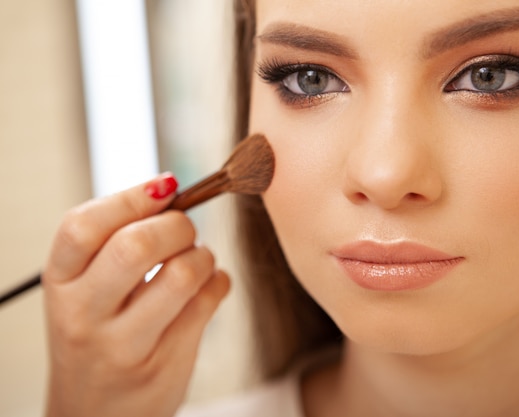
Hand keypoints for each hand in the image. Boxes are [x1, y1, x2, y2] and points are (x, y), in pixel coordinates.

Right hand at [43, 173, 229, 416]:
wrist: (94, 414)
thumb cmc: (97, 334)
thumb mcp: (85, 292)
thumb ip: (114, 243)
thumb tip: (169, 186)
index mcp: (60, 284)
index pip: (83, 226)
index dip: (131, 197)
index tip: (167, 186)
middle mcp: (84, 315)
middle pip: (136, 245)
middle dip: (177, 225)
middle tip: (185, 230)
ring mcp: (124, 345)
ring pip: (181, 274)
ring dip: (203, 255)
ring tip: (197, 261)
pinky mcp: (165, 363)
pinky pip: (209, 301)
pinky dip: (219, 281)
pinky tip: (208, 286)